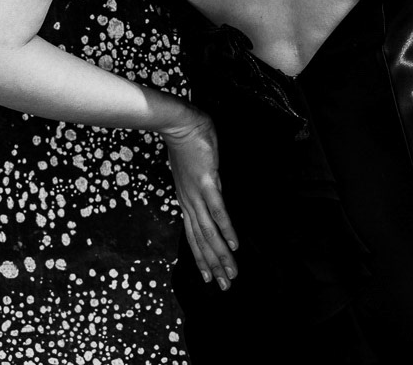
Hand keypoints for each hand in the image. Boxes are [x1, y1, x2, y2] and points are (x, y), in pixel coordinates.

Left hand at [161, 107, 238, 289]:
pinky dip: (226, 229)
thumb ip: (200, 184)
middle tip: (224, 287)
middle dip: (213, 266)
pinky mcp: (207, 183)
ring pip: (209, 232)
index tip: (209, 277)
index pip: (193, 236)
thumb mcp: (192, 169)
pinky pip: (218, 211)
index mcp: (185, 200)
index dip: (201, 258)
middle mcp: (189, 202)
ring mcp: (197, 194)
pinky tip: (234, 244)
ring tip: (232, 274)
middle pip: (201, 241)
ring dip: (221, 256)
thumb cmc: (186, 141)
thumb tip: (212, 190)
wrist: (179, 124)